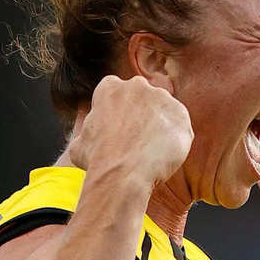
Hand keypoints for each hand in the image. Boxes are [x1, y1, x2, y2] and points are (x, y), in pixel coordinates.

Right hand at [68, 75, 193, 184]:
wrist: (123, 174)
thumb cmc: (98, 160)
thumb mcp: (79, 145)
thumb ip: (87, 133)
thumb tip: (84, 141)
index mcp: (110, 87)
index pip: (117, 92)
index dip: (118, 112)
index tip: (119, 129)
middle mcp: (137, 86)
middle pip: (142, 98)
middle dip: (141, 115)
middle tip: (137, 140)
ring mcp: (161, 98)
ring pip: (162, 111)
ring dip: (159, 127)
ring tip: (151, 152)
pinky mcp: (180, 114)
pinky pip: (179, 126)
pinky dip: (174, 139)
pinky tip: (164, 155)